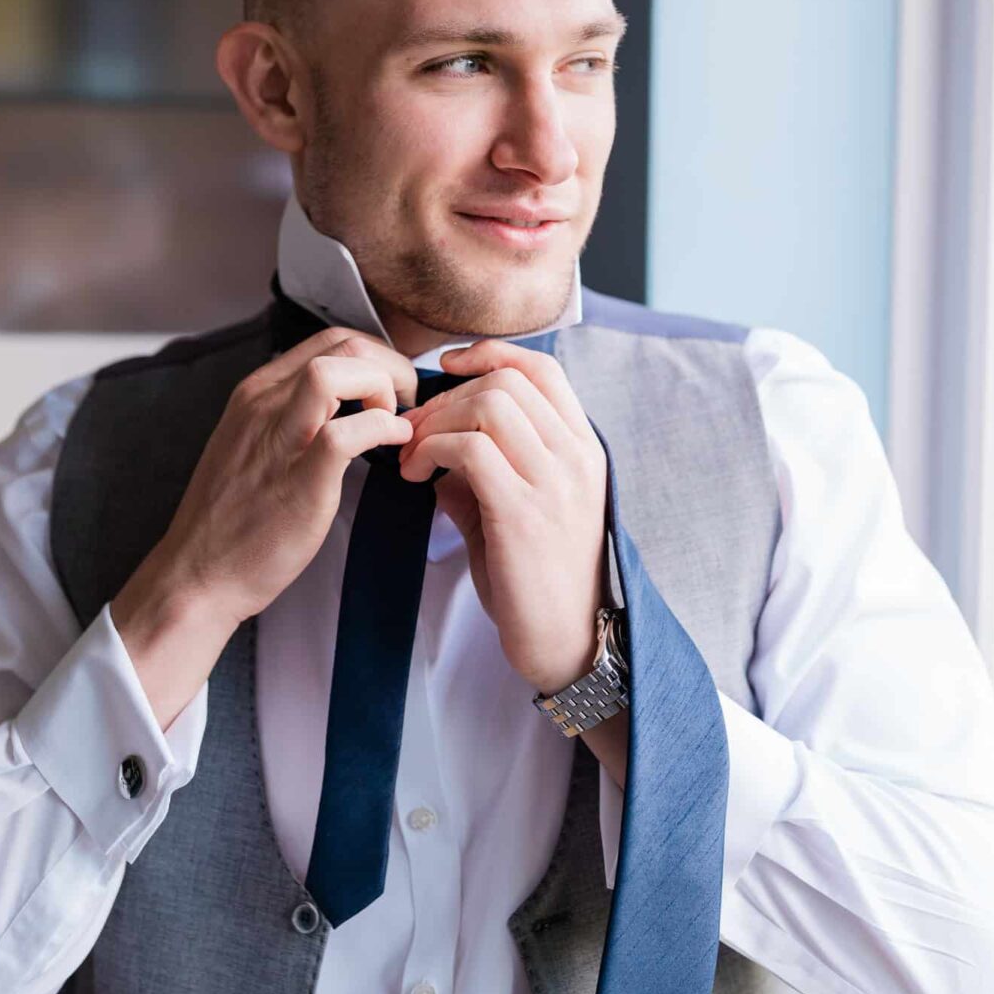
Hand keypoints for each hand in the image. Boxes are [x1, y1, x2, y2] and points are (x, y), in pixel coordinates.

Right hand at [151, 324, 419, 624]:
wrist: (198, 574)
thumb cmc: (232, 519)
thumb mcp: (253, 446)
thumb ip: (289, 417)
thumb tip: (339, 407)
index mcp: (256, 393)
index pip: (330, 340)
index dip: (375, 356)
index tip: (391, 390)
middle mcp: (264, 404)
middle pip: (344, 345)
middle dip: (390, 366)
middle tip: (405, 404)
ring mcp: (279, 439)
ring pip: (338, 371)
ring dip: (385, 388)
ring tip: (395, 422)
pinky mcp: (299, 480)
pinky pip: (347, 433)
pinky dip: (384, 428)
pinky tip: (394, 444)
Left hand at [398, 339, 609, 692]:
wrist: (564, 640)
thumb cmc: (535, 576)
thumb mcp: (517, 506)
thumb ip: (484, 466)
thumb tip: (434, 438)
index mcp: (582, 448)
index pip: (542, 369)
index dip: (490, 353)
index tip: (447, 367)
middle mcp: (576, 456)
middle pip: (506, 381)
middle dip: (446, 397)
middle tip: (413, 432)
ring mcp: (555, 482)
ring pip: (488, 405)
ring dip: (435, 422)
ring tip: (411, 457)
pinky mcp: (524, 512)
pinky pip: (471, 449)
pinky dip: (432, 451)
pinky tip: (416, 477)